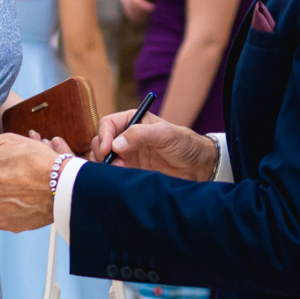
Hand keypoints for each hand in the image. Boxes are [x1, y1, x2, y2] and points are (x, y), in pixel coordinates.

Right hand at [92, 110, 216, 181]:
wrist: (198, 166)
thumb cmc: (185, 144)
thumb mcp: (166, 134)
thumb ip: (141, 134)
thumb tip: (116, 144)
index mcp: (133, 121)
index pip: (108, 124)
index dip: (104, 135)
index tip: (108, 149)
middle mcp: (126, 137)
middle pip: (101, 141)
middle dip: (101, 152)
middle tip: (110, 162)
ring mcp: (127, 155)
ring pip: (103, 159)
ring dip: (104, 165)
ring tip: (119, 170)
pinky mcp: (130, 171)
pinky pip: (112, 173)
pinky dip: (110, 176)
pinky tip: (121, 177)